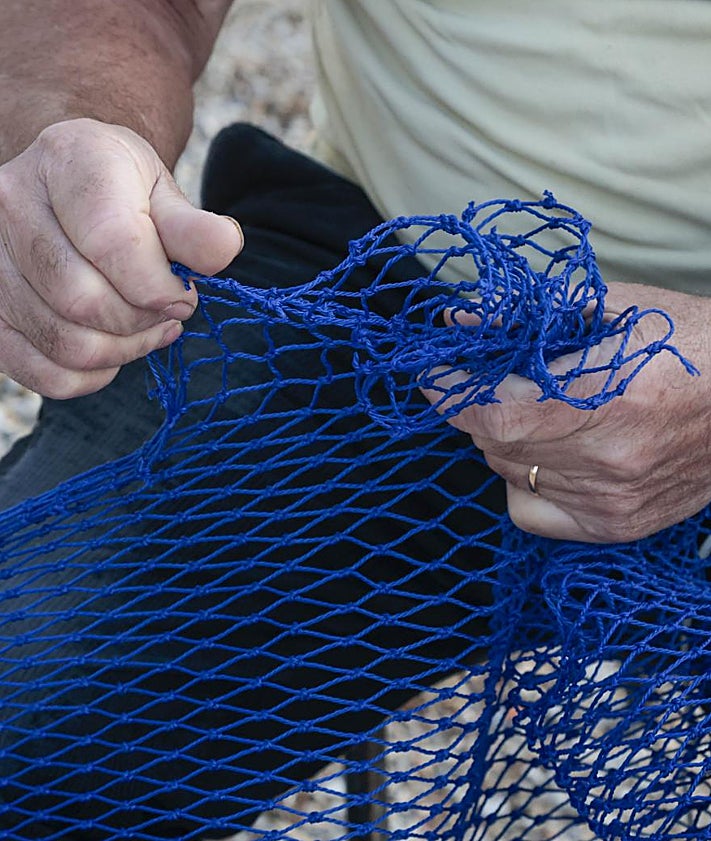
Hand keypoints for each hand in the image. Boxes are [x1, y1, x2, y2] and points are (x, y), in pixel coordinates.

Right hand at [0, 118, 242, 397]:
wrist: (69, 189)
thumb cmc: (123, 193)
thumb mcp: (163, 193)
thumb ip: (194, 227)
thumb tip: (225, 248)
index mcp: (67, 161)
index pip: (112, 244)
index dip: (159, 288)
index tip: (183, 295)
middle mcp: (12, 205)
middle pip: (83, 301)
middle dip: (142, 322)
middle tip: (167, 313)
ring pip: (65, 342)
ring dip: (123, 351)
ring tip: (147, 328)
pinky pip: (42, 373)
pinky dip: (89, 377)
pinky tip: (113, 350)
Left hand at [423, 282, 710, 542]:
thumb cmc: (696, 343)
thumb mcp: (619, 307)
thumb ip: (532, 315)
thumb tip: (462, 321)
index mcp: (612, 399)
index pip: (496, 415)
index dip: (452, 394)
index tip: (437, 373)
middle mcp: (610, 461)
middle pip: (496, 445)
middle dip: (475, 409)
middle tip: (486, 380)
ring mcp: (614, 501)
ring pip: (509, 473)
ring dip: (501, 440)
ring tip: (532, 409)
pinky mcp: (619, 525)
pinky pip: (530, 512)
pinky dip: (519, 480)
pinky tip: (544, 455)